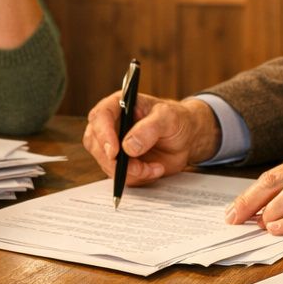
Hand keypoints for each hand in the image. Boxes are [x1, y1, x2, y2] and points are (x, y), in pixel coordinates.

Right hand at [82, 92, 219, 186]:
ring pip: (107, 164)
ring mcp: (114, 146)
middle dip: (116, 161)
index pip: (99, 117)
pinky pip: (120, 176)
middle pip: (96, 145)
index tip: (114, 151)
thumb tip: (128, 146)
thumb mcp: (168, 118)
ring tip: (155, 167)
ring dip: (131, 172)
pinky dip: (138, 178)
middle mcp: (111, 125)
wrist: (185, 138)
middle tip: (139, 167)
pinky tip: (154, 169)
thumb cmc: (176, 120)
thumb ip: (149, 128)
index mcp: (119, 105)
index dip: (103, 134)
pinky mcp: (120, 163)